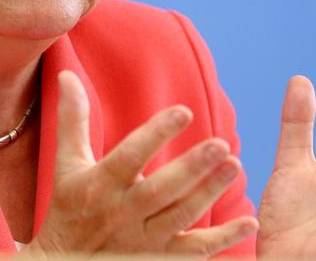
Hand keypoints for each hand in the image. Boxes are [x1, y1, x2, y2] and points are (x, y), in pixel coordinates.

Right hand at [23, 70, 257, 258]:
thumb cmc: (69, 207)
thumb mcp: (67, 163)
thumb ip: (72, 118)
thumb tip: (67, 74)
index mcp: (102, 184)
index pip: (130, 157)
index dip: (156, 134)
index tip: (183, 111)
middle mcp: (123, 213)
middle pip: (160, 190)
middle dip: (191, 168)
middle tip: (221, 144)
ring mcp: (142, 241)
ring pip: (180, 217)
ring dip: (209, 193)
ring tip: (234, 165)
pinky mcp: (159, 260)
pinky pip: (193, 252)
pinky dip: (223, 240)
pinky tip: (249, 222)